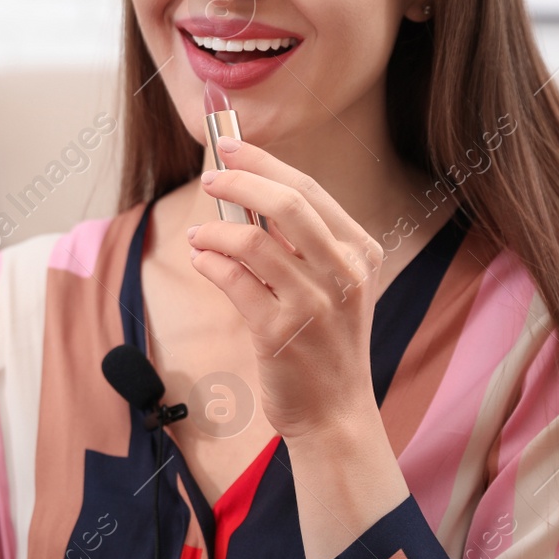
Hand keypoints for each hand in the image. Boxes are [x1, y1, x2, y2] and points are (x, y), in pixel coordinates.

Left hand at [186, 137, 386, 438]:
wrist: (335, 412)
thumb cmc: (325, 343)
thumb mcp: (333, 286)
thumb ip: (300, 244)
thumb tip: (245, 196)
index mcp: (359, 252)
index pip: (309, 189)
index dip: (264, 163)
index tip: (230, 147)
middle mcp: (344, 273)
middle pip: (286, 203)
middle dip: (239, 182)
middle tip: (210, 178)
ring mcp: (314, 304)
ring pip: (253, 241)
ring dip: (216, 231)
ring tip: (199, 235)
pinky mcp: (281, 333)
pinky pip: (234, 281)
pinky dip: (210, 263)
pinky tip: (202, 260)